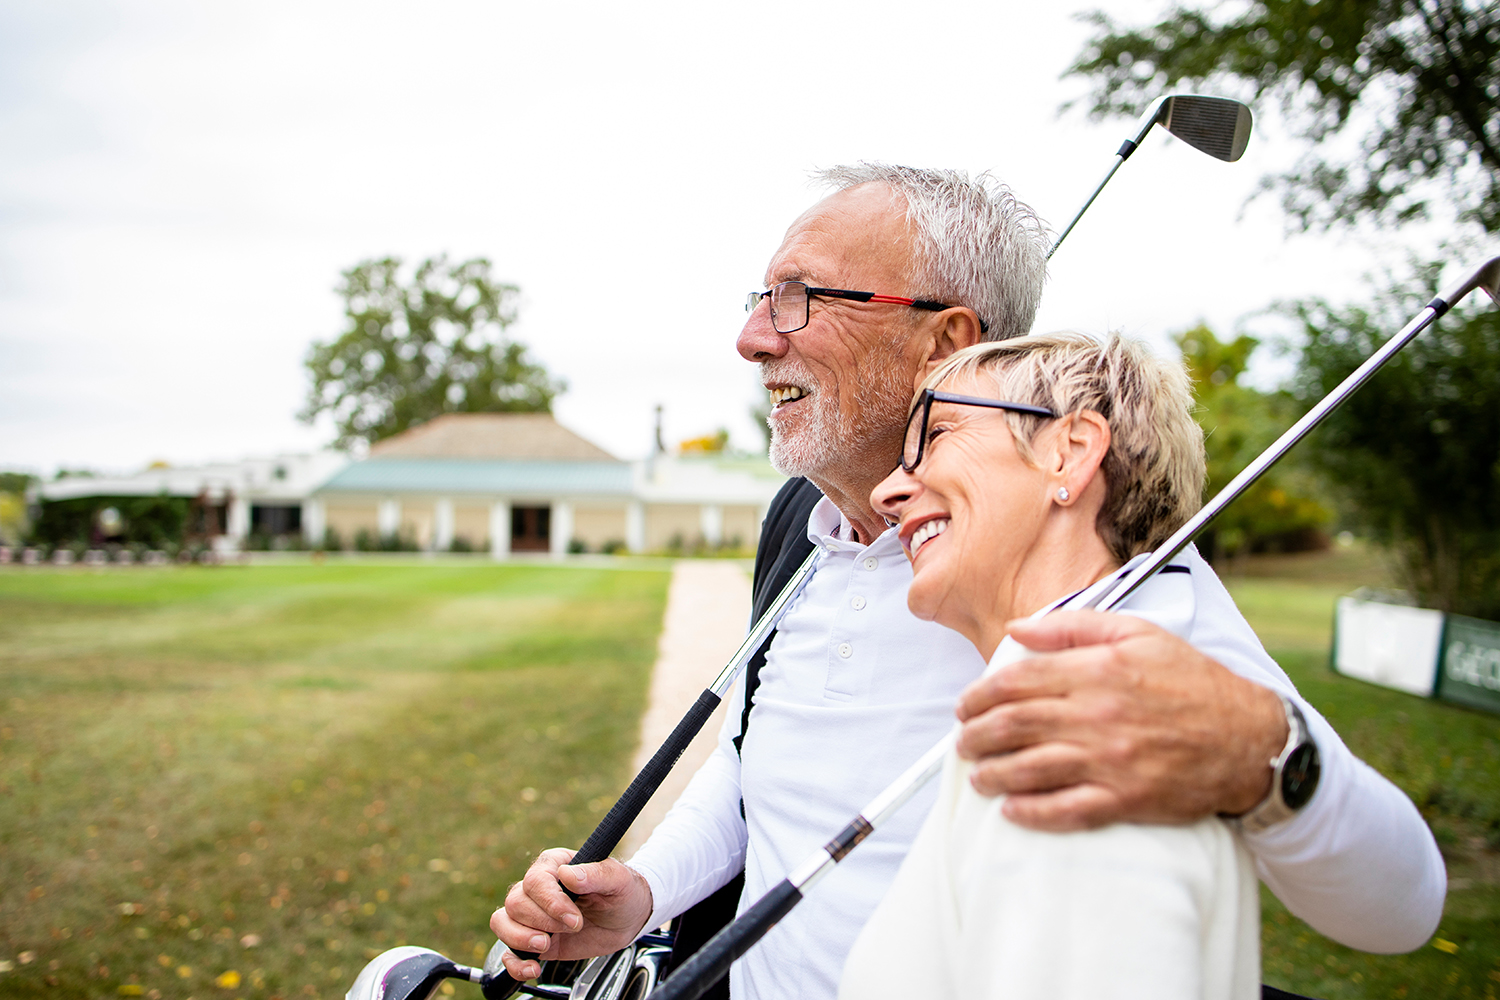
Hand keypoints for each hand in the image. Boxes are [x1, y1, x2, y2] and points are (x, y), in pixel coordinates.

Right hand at [489, 849, 653, 980]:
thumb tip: (568, 875)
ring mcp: (533, 914)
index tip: (574, 919)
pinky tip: (533, 967)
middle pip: (516, 903)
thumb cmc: (623, 892)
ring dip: (521, 939)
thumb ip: (596, 874)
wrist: (629, 918)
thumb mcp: (618, 880)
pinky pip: (508, 950)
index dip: (551, 904)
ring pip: (502, 922)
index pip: (535, 881)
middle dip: (542, 922)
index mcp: (554, 865)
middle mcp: (538, 888)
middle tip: (572, 928)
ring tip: (546, 945)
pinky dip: (514, 962)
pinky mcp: (534, 939)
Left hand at [955, 610, 1287, 831]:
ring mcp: (1110, 760)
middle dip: (976, 735)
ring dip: (992, 774)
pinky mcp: (1125, 799)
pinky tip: (1011, 810)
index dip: (980, 694)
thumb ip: (1073, 625)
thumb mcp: (1138, 634)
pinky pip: (1065, 810)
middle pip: (1014, 725)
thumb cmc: (1193, 682)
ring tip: (978, 775)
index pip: (1017, 681)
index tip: (966, 705)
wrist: (1249, 739)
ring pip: (1030, 770)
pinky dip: (1031, 813)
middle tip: (964, 741)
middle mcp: (1098, 715)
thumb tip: (1019, 628)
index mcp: (1098, 670)